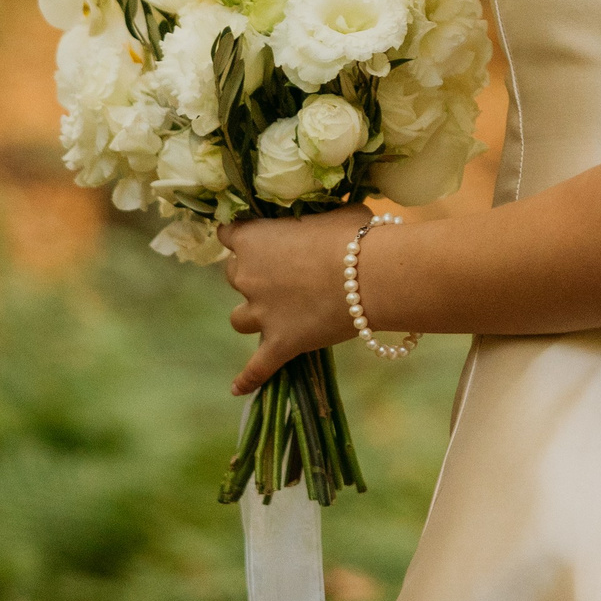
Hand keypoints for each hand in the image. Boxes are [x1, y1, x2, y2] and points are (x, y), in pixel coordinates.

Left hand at [218, 204, 370, 395]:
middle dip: (252, 273)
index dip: (243, 236)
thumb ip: (315, 218)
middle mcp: (247, 275)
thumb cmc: (353, 236)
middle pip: (233, 275)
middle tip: (280, 273)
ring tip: (271, 314)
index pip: (229, 233)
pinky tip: (237, 388)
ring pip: (238, 318)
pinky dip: (248, 378)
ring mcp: (261, 313)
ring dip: (252, 314)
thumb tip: (324, 221)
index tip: (256, 237)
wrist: (371, 275)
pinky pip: (256, 367)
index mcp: (254, 239)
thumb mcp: (331, 213)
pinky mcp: (278, 344)